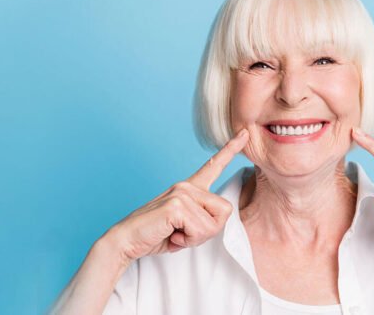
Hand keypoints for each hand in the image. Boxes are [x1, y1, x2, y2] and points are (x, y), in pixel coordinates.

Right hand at [104, 129, 249, 263]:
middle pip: (225, 210)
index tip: (245, 133)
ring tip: (175, 233)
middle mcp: (186, 186)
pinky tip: (171, 235)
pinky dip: (187, 240)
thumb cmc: (156, 234)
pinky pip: (200, 230)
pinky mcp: (176, 205)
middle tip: (184, 233)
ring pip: (213, 224)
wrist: (127, 240)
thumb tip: (219, 217)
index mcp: (189, 188)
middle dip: (209, 231)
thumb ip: (203, 218)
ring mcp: (181, 193)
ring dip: (196, 237)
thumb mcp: (186, 226)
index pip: (213, 165)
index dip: (231, 150)